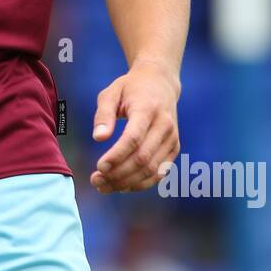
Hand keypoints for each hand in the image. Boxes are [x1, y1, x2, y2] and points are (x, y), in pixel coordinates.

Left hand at [90, 59, 180, 192]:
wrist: (161, 83)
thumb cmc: (130, 89)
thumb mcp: (111, 93)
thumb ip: (103, 114)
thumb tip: (98, 138)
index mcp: (148, 108)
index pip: (134, 138)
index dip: (117, 156)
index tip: (99, 166)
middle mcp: (164, 125)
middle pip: (142, 158)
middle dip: (118, 174)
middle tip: (95, 180)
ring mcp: (172, 138)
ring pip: (151, 169)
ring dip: (127, 183)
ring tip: (103, 186)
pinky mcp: (174, 148)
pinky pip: (159, 173)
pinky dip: (140, 184)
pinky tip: (120, 186)